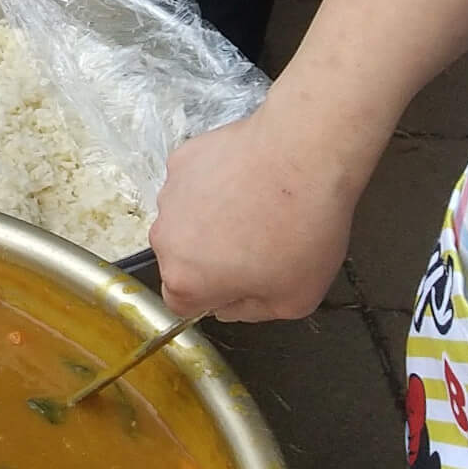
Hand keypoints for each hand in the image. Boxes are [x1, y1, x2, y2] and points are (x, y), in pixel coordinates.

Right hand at [151, 110, 358, 321]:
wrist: (303, 155)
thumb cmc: (301, 230)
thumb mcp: (295, 300)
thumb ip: (251, 313)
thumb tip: (230, 305)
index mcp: (185, 279)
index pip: (182, 303)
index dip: (215, 297)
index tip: (246, 281)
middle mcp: (164, 238)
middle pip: (182, 258)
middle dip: (212, 256)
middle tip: (260, 242)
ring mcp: (169, 194)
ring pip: (186, 218)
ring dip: (212, 219)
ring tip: (258, 205)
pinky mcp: (181, 160)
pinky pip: (194, 182)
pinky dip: (215, 184)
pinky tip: (250, 178)